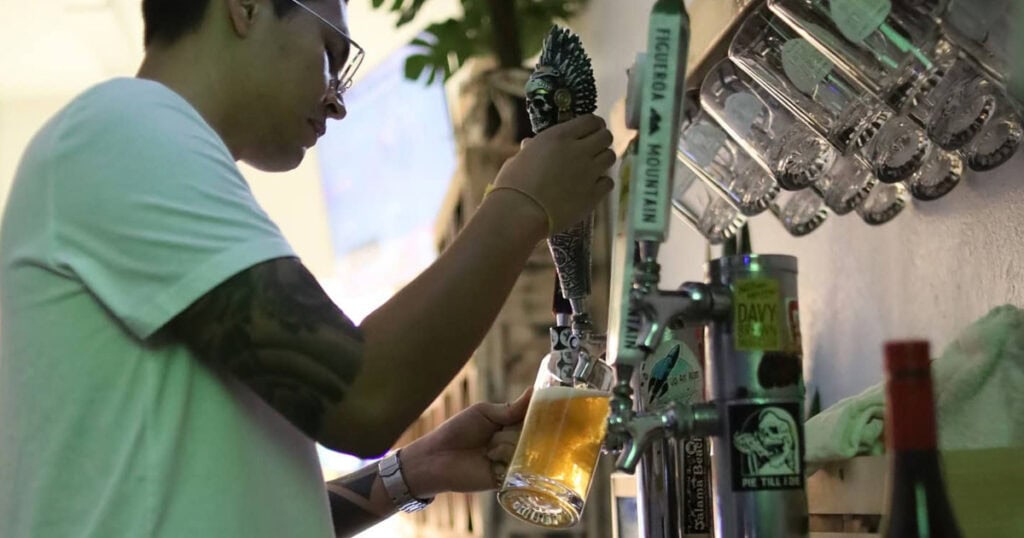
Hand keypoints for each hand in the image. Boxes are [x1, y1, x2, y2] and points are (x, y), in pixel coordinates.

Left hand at [400, 388, 532, 497]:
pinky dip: (504, 459)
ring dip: (506, 444)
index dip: (539, 414)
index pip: (533, 418)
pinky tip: (489, 459)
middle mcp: (514, 443)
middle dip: (521, 430)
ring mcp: (512, 461)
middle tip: (499, 433)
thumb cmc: (457, 431)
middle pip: (533, 433)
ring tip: (487, 450)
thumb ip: (510, 409)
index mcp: (509, 426)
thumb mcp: (483, 413)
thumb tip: (534, 391)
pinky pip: (518, 466)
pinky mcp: (507, 478)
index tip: (547, 408)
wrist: (437, 457)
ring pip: (525, 448)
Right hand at [491, 114, 615, 233]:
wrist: (521, 213)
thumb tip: (529, 145)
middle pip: (606, 137)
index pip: (591, 120)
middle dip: (602, 140)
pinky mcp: (593, 194)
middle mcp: (578, 151)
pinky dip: (602, 183)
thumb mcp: (519, 158)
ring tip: (593, 167)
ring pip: (610, 157)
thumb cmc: (513, 185)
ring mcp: (588, 173)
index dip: (594, 124)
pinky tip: (592, 187)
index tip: (593, 129)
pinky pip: (608, 182)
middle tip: (594, 148)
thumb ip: (531, 149)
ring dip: (603, 160)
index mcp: (559, 136)